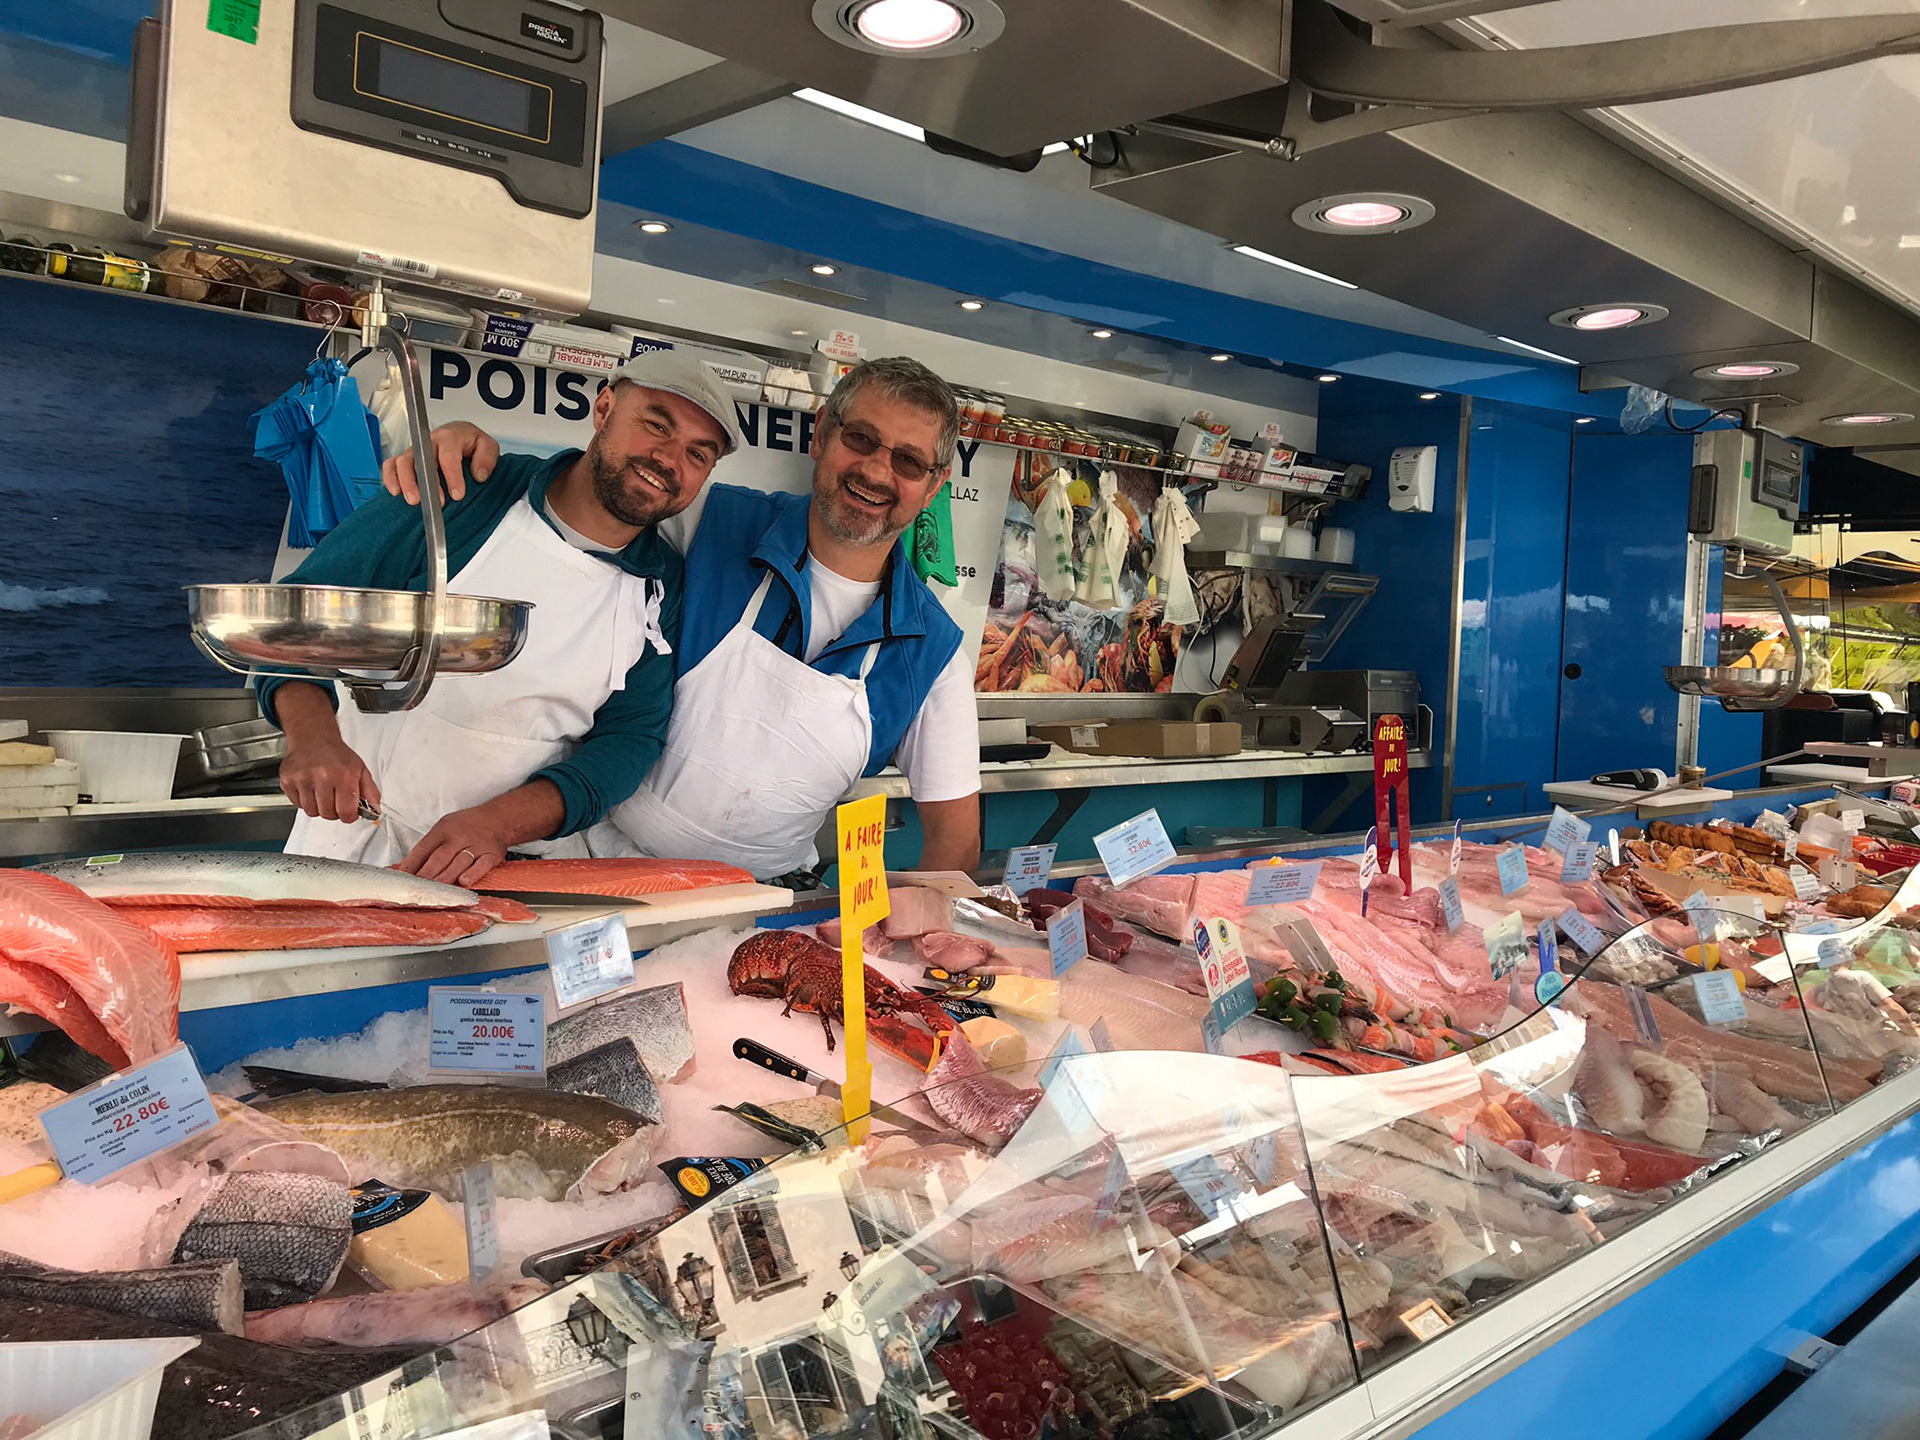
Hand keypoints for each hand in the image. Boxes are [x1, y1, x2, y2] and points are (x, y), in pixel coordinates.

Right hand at [280, 734, 379, 822]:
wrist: (313, 738)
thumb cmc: (337, 755)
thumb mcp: (361, 770)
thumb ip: (370, 792)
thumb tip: (375, 812)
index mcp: (343, 775)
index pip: (346, 812)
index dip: (349, 816)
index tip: (349, 811)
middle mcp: (322, 776)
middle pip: (327, 814)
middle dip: (334, 811)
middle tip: (335, 799)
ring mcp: (302, 779)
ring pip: (311, 812)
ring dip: (319, 806)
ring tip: (322, 791)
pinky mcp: (287, 780)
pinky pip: (297, 804)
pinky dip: (305, 800)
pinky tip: (311, 787)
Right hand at [381, 421, 497, 505]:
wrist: (461, 436)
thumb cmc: (471, 442)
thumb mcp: (487, 445)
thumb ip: (486, 457)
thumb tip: (479, 474)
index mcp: (450, 436)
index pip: (448, 455)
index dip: (452, 476)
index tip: (457, 494)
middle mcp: (429, 442)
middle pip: (420, 458)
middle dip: (426, 482)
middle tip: (436, 503)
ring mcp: (415, 450)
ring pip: (402, 462)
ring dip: (406, 482)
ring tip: (414, 501)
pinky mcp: (406, 459)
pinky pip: (391, 465)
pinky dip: (390, 478)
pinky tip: (395, 492)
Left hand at [398, 804, 513, 886]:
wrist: (499, 819)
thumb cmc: (468, 826)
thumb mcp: (445, 827)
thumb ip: (429, 848)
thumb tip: (407, 869)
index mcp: (444, 830)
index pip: (423, 848)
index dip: (411, 864)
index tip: (401, 878)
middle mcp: (459, 837)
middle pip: (439, 857)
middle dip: (426, 875)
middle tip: (415, 889)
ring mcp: (477, 846)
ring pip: (459, 863)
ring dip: (445, 877)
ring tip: (434, 890)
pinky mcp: (492, 855)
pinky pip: (482, 865)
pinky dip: (472, 874)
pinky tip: (463, 882)